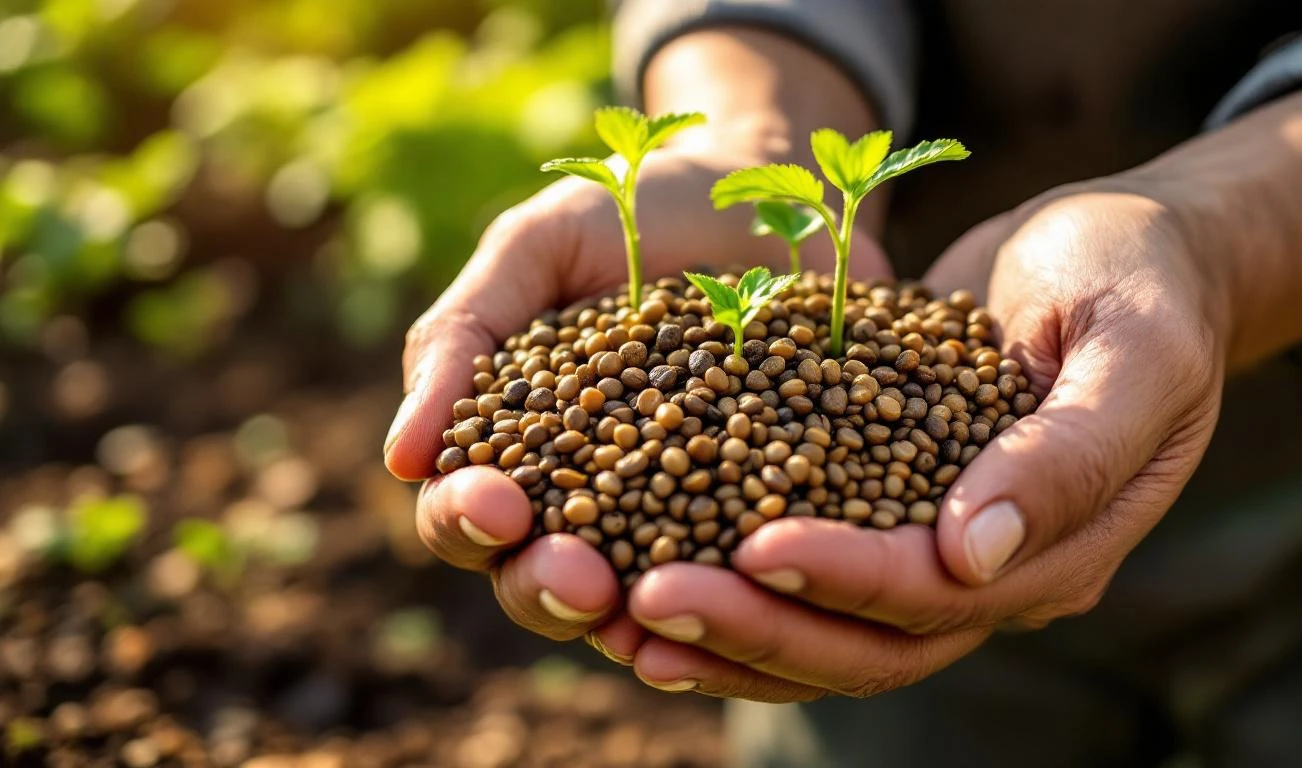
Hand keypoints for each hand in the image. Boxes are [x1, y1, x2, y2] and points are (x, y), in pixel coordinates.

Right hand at [384, 146, 891, 648]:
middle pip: (539, 578)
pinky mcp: (762, 511)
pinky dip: (733, 595)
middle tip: (577, 577)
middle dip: (546, 586)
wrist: (759, 187)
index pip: (466, 510)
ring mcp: (677, 513)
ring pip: (634, 598)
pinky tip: (741, 600)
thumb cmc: (629, 210)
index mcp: (515, 446)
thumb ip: (462, 336)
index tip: (494, 501)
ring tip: (646, 604)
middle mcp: (588, 498)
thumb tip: (399, 460)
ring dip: (633, 614)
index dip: (467, 517)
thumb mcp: (537, 247)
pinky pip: (741, 572)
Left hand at [617, 180, 1227, 700]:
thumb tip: (970, 553)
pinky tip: (642, 566)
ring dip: (726, 630)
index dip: (847, 577)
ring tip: (622, 617)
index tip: (755, 545)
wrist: (1118, 255)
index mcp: (1059, 548)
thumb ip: (1070, 451)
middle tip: (648, 600)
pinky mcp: (882, 507)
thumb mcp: (1132, 349)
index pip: (938, 594)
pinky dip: (729, 579)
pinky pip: (802, 563)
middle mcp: (989, 573)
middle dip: (757, 624)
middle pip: (866, 640)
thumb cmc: (1137, 284)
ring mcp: (932, 549)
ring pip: (823, 627)